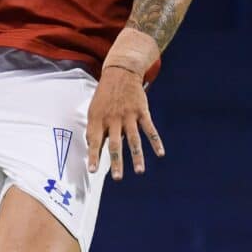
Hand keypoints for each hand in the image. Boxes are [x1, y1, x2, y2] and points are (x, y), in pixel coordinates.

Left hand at [86, 66, 164, 180]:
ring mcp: (128, 116)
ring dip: (137, 157)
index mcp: (98, 119)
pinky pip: (150, 129)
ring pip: (133, 140)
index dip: (93, 156)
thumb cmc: (104, 95)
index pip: (94, 141)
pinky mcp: (142, 112)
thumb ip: (94, 129)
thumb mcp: (94, 109)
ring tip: (139, 171)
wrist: (121, 73)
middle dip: (116, 162)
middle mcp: (113, 119)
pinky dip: (155, 142)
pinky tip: (160, 154)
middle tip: (117, 178)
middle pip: (114, 144)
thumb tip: (92, 148)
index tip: (92, 170)